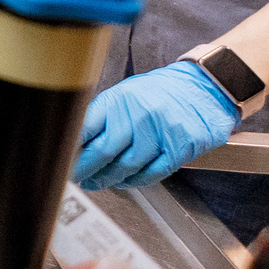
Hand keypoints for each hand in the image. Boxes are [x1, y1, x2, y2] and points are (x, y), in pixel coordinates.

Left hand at [75, 61, 241, 191]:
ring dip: (108, 179)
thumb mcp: (126, 94)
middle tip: (76, 178)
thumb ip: (104, 117)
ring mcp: (160, 130)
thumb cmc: (161, 92)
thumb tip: (76, 144)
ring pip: (126, 166)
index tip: (61, 160)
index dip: (70, 149)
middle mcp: (138, 113)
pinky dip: (136, 181)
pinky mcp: (180, 146)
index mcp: (119, 98)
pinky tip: (125, 181)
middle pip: (103, 151)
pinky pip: (152, 172)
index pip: (85, 127)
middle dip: (85, 170)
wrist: (206, 85)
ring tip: (98, 183)